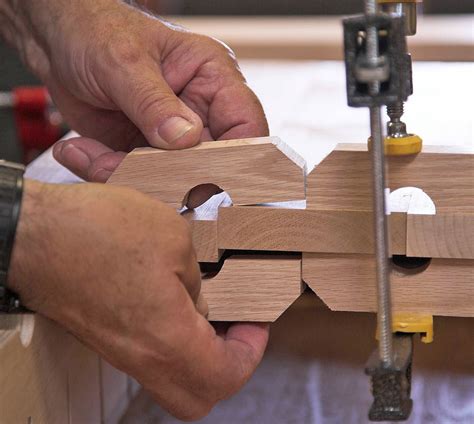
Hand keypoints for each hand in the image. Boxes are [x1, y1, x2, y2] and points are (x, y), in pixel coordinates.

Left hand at [1, 0, 267, 182]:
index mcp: (213, 78)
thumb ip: (155, 103)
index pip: (246, 124)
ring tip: (91, 155)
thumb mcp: (124, 62)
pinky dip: (109, 173)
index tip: (210, 177)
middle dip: (173, 176)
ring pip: (171, 177)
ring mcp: (172, 135)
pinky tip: (80, 152)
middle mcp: (200, 111)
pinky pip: (139, 177)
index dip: (239, 156)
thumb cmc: (97, 31)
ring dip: (131, 176)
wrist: (57, 40)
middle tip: (135, 172)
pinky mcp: (145, 151)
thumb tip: (185, 138)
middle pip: (211, 162)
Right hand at [9, 180, 268, 419]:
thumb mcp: (173, 239)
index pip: (225, 375)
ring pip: (172, 380)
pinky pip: (149, 357)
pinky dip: (172, 341)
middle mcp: (141, 357)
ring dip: (199, 354)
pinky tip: (174, 301)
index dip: (251, 350)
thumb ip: (196, 278)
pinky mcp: (104, 337)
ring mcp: (118, 351)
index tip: (256, 321)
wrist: (32, 234)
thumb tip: (197, 298)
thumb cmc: (99, 230)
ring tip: (209, 312)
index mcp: (166, 339)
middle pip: (198, 397)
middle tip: (234, 328)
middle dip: (226, 367)